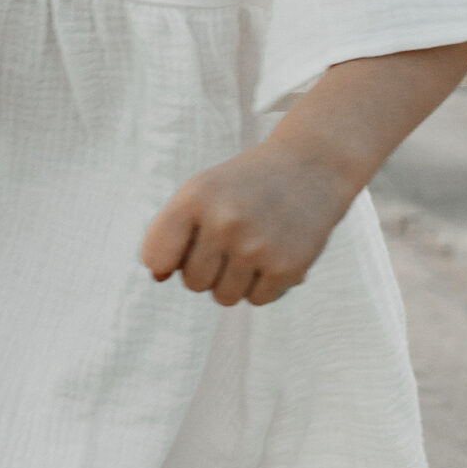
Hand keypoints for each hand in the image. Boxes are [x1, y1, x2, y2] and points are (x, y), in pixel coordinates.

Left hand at [141, 141, 352, 307]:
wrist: (310, 167)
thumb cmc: (245, 186)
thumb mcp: (202, 190)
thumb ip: (172, 230)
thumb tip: (158, 277)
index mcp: (195, 198)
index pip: (156, 257)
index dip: (165, 263)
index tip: (178, 254)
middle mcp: (224, 221)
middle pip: (193, 282)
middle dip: (206, 270)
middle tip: (228, 243)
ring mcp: (257, 246)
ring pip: (223, 297)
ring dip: (234, 281)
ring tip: (251, 248)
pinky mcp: (287, 267)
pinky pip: (256, 300)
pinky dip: (262, 286)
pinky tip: (272, 255)